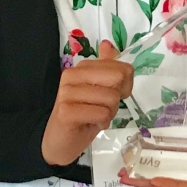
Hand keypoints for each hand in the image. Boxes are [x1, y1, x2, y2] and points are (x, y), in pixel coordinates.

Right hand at [41, 41, 133, 166]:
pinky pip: (102, 113)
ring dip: (109, 113)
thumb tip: (107, 44)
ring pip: (111, 98)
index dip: (125, 85)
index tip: (113, 95)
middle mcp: (72, 75)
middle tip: (104, 107)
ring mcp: (67, 92)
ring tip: (95, 116)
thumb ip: (106, 68)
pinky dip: (102, 122)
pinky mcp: (66, 111)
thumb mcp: (99, 90)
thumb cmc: (84, 115)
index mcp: (82, 67)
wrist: (60, 142)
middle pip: (117, 78)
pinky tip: (90, 123)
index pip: (122, 68)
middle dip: (117, 98)